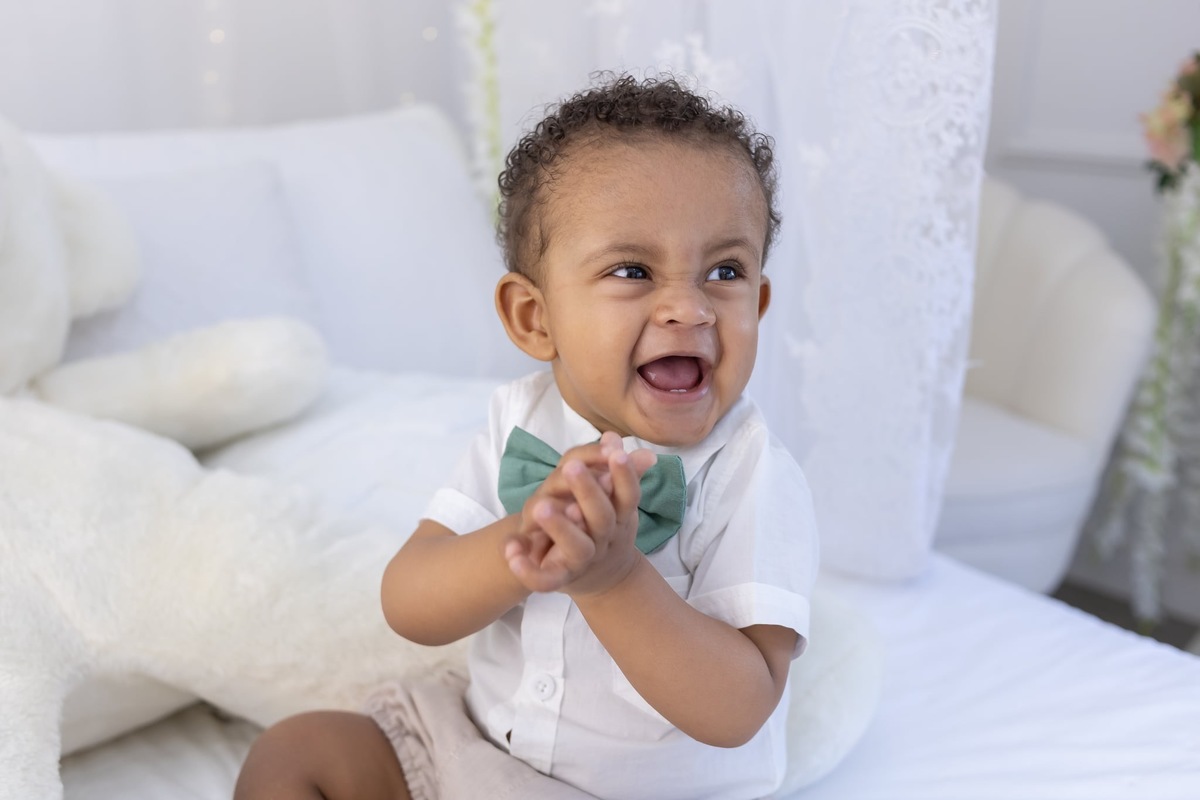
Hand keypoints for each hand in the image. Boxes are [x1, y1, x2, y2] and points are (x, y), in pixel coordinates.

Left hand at [505, 432, 655, 594]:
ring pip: (577, 548)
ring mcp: (583, 560)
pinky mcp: (560, 578)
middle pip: (601, 517)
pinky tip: (510, 549)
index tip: (617, 453)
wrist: (602, 578)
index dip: (624, 475)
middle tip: (571, 468)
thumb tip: (614, 436)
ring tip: (540, 506)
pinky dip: (528, 569)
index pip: (627, 495)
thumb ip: (614, 470)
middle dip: (588, 492)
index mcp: (619, 517)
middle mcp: (604, 539)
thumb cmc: (604, 528)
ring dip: (560, 527)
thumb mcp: (615, 500)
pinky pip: (544, 580)